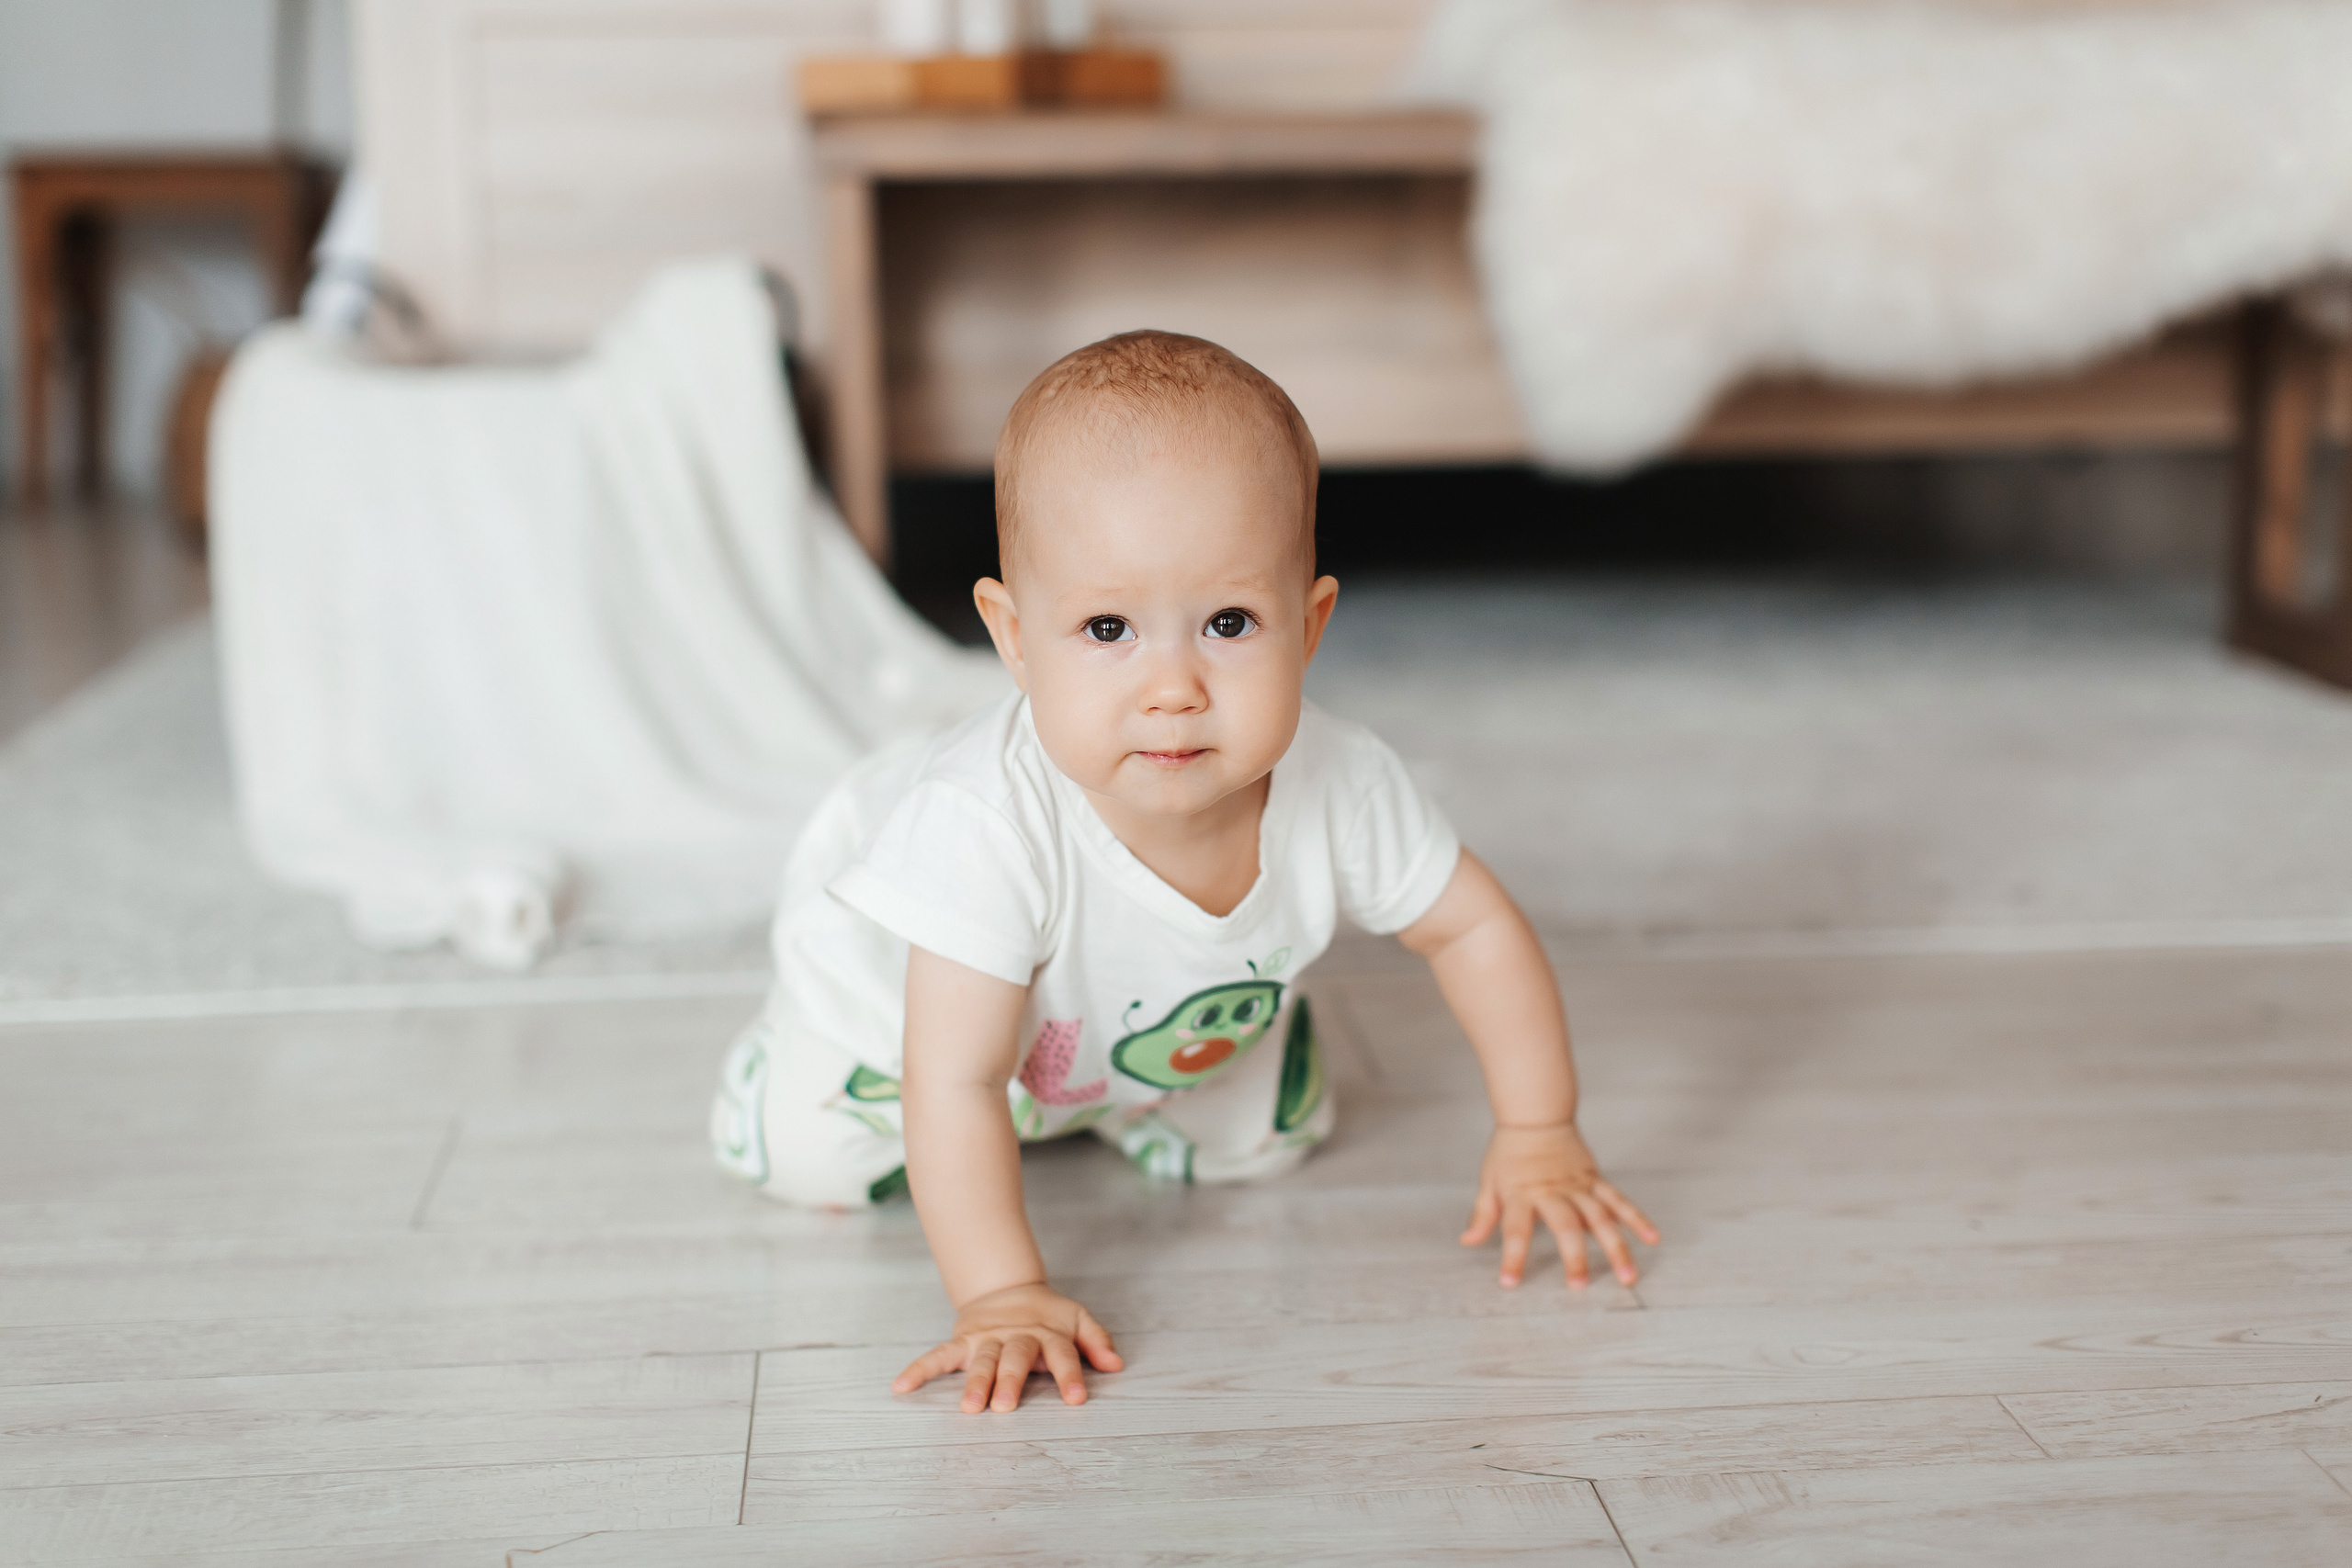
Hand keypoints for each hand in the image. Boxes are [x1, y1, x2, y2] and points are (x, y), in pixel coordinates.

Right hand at [891, 1282, 1124, 1411]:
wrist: (1007, 1288)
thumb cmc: (1047, 1316)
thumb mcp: (1076, 1320)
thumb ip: (1096, 1340)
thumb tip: (1116, 1364)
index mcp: (1046, 1333)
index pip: (1061, 1353)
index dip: (1070, 1374)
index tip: (1077, 1399)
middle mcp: (1015, 1336)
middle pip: (1014, 1358)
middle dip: (1009, 1381)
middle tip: (1004, 1406)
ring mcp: (986, 1338)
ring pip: (980, 1360)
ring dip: (974, 1382)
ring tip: (968, 1407)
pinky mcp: (963, 1340)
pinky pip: (938, 1354)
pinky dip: (920, 1368)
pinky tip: (901, 1386)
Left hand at [1460, 1122, 1659, 1288]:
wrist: (1536, 1115)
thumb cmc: (1510, 1152)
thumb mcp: (1489, 1181)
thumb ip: (1483, 1213)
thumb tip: (1468, 1242)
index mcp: (1522, 1193)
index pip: (1515, 1229)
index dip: (1513, 1256)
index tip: (1510, 1282)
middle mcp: (1553, 1191)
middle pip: (1565, 1226)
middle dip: (1574, 1257)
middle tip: (1580, 1287)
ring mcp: (1578, 1186)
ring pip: (1601, 1218)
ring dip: (1616, 1248)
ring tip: (1628, 1277)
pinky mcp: (1596, 1180)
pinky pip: (1619, 1200)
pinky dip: (1637, 1219)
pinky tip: (1652, 1238)